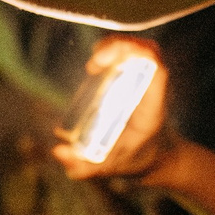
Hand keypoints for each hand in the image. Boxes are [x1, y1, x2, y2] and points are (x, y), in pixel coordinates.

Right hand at [50, 37, 174, 183]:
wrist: (156, 156)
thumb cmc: (135, 159)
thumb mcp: (110, 167)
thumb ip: (84, 166)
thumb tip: (58, 151)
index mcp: (152, 108)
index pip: (156, 70)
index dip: (133, 54)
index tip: (99, 64)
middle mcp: (153, 90)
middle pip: (146, 51)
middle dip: (118, 47)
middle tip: (93, 65)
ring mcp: (149, 81)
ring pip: (140, 48)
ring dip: (115, 47)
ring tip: (94, 65)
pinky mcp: (141, 78)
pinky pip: (134, 54)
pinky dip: (115, 51)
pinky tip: (97, 64)